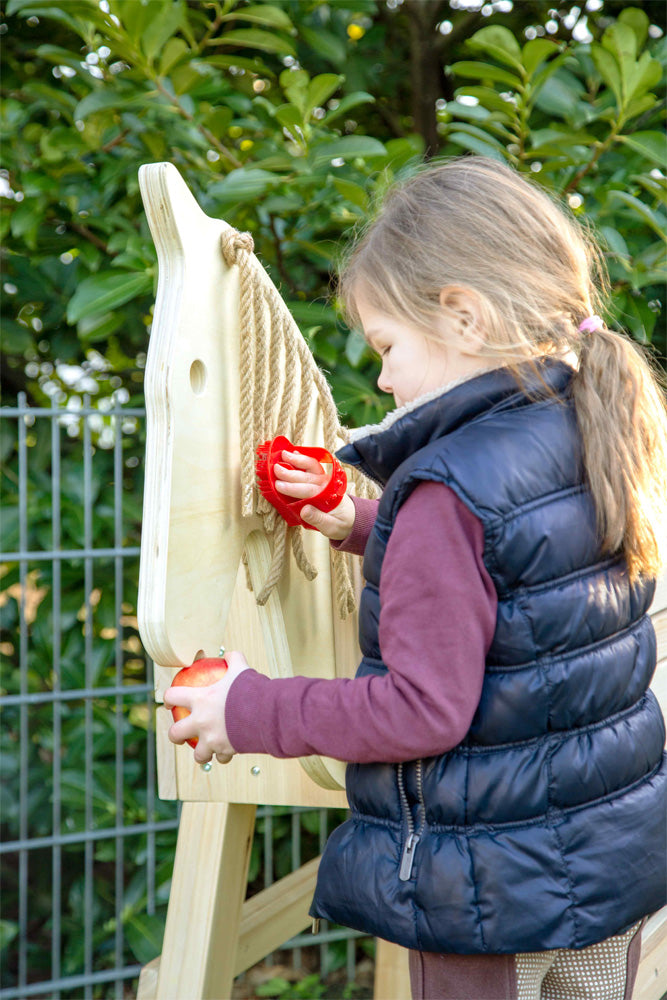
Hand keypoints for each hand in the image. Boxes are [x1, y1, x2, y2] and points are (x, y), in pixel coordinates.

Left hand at [163, 650, 250, 764]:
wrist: (265, 714)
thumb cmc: (251, 690)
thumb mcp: (241, 670)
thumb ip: (233, 660)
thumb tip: (230, 655)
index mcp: (200, 700)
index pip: (173, 696)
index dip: (167, 698)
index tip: (168, 703)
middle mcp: (200, 721)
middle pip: (175, 733)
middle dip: (175, 736)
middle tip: (180, 735)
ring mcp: (211, 739)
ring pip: (198, 754)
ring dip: (201, 753)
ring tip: (206, 751)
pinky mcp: (224, 750)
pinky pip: (221, 758)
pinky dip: (224, 756)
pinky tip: (228, 752)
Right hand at [273, 450, 355, 539]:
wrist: (352, 518)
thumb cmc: (340, 523)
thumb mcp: (331, 527)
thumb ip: (318, 519)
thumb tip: (304, 510)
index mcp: (328, 498)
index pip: (309, 491)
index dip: (293, 488)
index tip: (279, 486)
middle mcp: (326, 486)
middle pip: (307, 477)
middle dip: (291, 473)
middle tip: (276, 469)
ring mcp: (324, 480)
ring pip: (311, 467)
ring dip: (298, 460)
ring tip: (283, 454)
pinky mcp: (320, 478)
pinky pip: (312, 466)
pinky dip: (303, 459)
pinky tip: (293, 454)